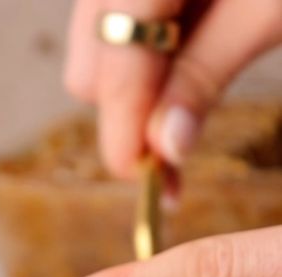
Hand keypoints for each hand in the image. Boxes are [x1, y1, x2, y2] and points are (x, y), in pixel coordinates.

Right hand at [65, 0, 281, 176]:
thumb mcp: (269, 10)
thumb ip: (205, 76)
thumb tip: (166, 148)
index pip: (114, 63)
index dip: (125, 130)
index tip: (144, 182)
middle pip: (90, 55)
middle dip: (127, 110)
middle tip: (174, 147)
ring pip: (99, 39)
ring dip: (136, 88)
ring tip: (181, 110)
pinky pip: (122, 17)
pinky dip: (148, 52)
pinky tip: (181, 67)